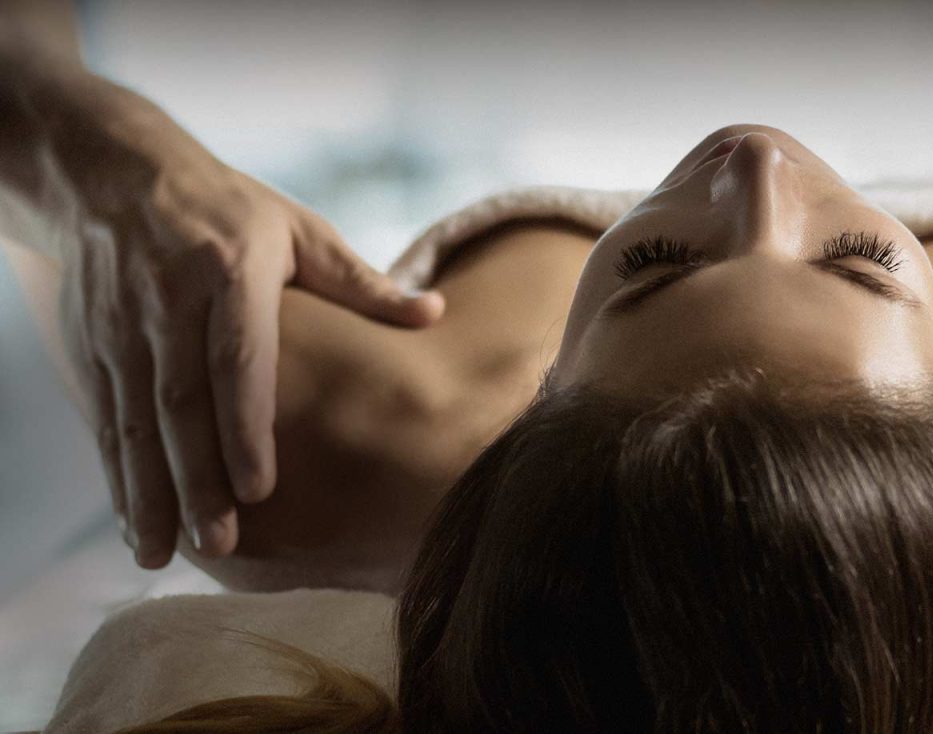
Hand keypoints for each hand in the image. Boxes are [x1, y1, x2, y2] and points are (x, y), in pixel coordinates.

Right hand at [52, 96, 443, 567]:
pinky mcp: (91, 342)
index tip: (260, 489)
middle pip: (182, 402)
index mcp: (230, 268)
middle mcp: (169, 298)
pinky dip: (116, 474)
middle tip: (217, 542)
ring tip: (159, 552)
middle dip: (195, 478)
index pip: (238, 359)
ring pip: (135, 419)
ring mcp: (122, 323)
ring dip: (146, 490)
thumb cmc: (229, 208)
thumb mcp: (298, 230)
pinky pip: (105, 417)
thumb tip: (435, 313)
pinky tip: (133, 522)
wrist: (113, 170)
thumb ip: (362, 283)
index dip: (245, 427)